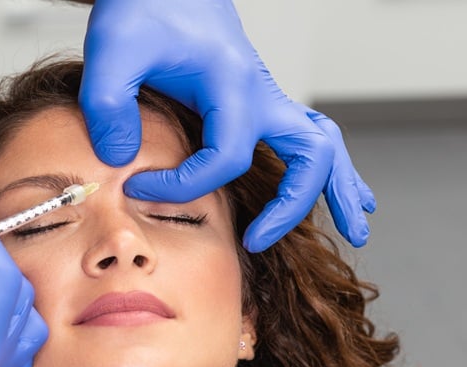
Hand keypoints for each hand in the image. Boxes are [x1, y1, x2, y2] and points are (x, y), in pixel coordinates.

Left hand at [79, 0, 374, 251]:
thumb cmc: (142, 9)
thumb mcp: (112, 51)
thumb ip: (109, 106)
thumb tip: (124, 163)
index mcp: (231, 83)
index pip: (225, 158)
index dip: (182, 185)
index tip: (138, 187)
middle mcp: (260, 91)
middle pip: (307, 155)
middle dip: (291, 206)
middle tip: (257, 242)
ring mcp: (264, 96)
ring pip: (322, 144)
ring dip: (338, 187)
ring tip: (357, 229)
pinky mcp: (256, 101)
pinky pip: (305, 137)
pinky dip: (323, 168)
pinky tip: (334, 190)